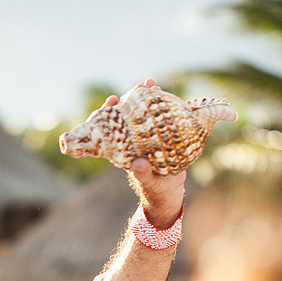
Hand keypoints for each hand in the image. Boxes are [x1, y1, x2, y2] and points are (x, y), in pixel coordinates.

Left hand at [102, 80, 186, 227]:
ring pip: (147, 115)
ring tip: (153, 83)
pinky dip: (165, 107)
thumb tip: (138, 163)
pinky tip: (170, 96)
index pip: (114, 127)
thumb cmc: (157, 192)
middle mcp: (137, 142)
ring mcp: (150, 139)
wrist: (170, 196)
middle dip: (134, 98)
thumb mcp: (151, 183)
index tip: (114, 98)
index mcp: (127, 149)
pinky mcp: (164, 139)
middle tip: (141, 84)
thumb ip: (143, 175)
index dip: (111, 112)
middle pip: (131, 115)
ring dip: (150, 99)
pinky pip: (162, 120)